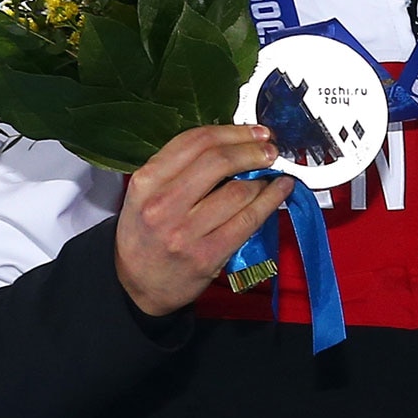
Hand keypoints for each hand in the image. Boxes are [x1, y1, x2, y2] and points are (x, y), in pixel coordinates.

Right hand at [114, 124, 296, 316]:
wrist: (137, 285)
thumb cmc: (145, 234)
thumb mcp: (144, 194)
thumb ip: (179, 167)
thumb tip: (232, 142)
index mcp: (146, 182)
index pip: (195, 142)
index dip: (233, 132)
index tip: (254, 132)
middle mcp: (163, 205)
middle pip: (219, 161)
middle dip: (253, 149)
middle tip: (269, 149)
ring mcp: (185, 232)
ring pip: (239, 191)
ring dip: (265, 177)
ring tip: (273, 173)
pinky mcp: (207, 255)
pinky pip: (249, 219)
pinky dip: (272, 200)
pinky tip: (281, 190)